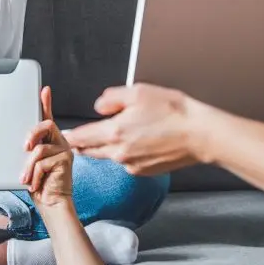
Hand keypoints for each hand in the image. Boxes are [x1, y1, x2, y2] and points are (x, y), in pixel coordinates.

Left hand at [21, 87, 73, 208]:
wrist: (51, 205)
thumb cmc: (39, 185)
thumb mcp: (28, 164)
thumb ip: (27, 151)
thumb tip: (20, 144)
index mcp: (49, 141)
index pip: (47, 118)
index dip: (46, 103)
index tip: (44, 90)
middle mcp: (59, 142)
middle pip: (46, 124)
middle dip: (32, 133)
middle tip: (24, 147)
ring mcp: (64, 150)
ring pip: (39, 148)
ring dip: (28, 166)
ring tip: (25, 179)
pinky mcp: (66, 160)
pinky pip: (42, 162)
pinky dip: (34, 175)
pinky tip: (35, 184)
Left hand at [65, 84, 204, 175]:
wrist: (200, 135)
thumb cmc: (173, 111)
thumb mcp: (138, 92)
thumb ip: (111, 98)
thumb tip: (98, 107)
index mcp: (114, 132)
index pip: (80, 138)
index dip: (69, 136)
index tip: (63, 134)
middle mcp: (119, 153)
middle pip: (89, 151)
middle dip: (83, 143)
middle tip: (81, 135)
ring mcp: (130, 165)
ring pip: (107, 156)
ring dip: (105, 147)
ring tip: (118, 132)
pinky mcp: (142, 172)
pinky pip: (124, 162)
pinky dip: (124, 153)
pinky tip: (138, 141)